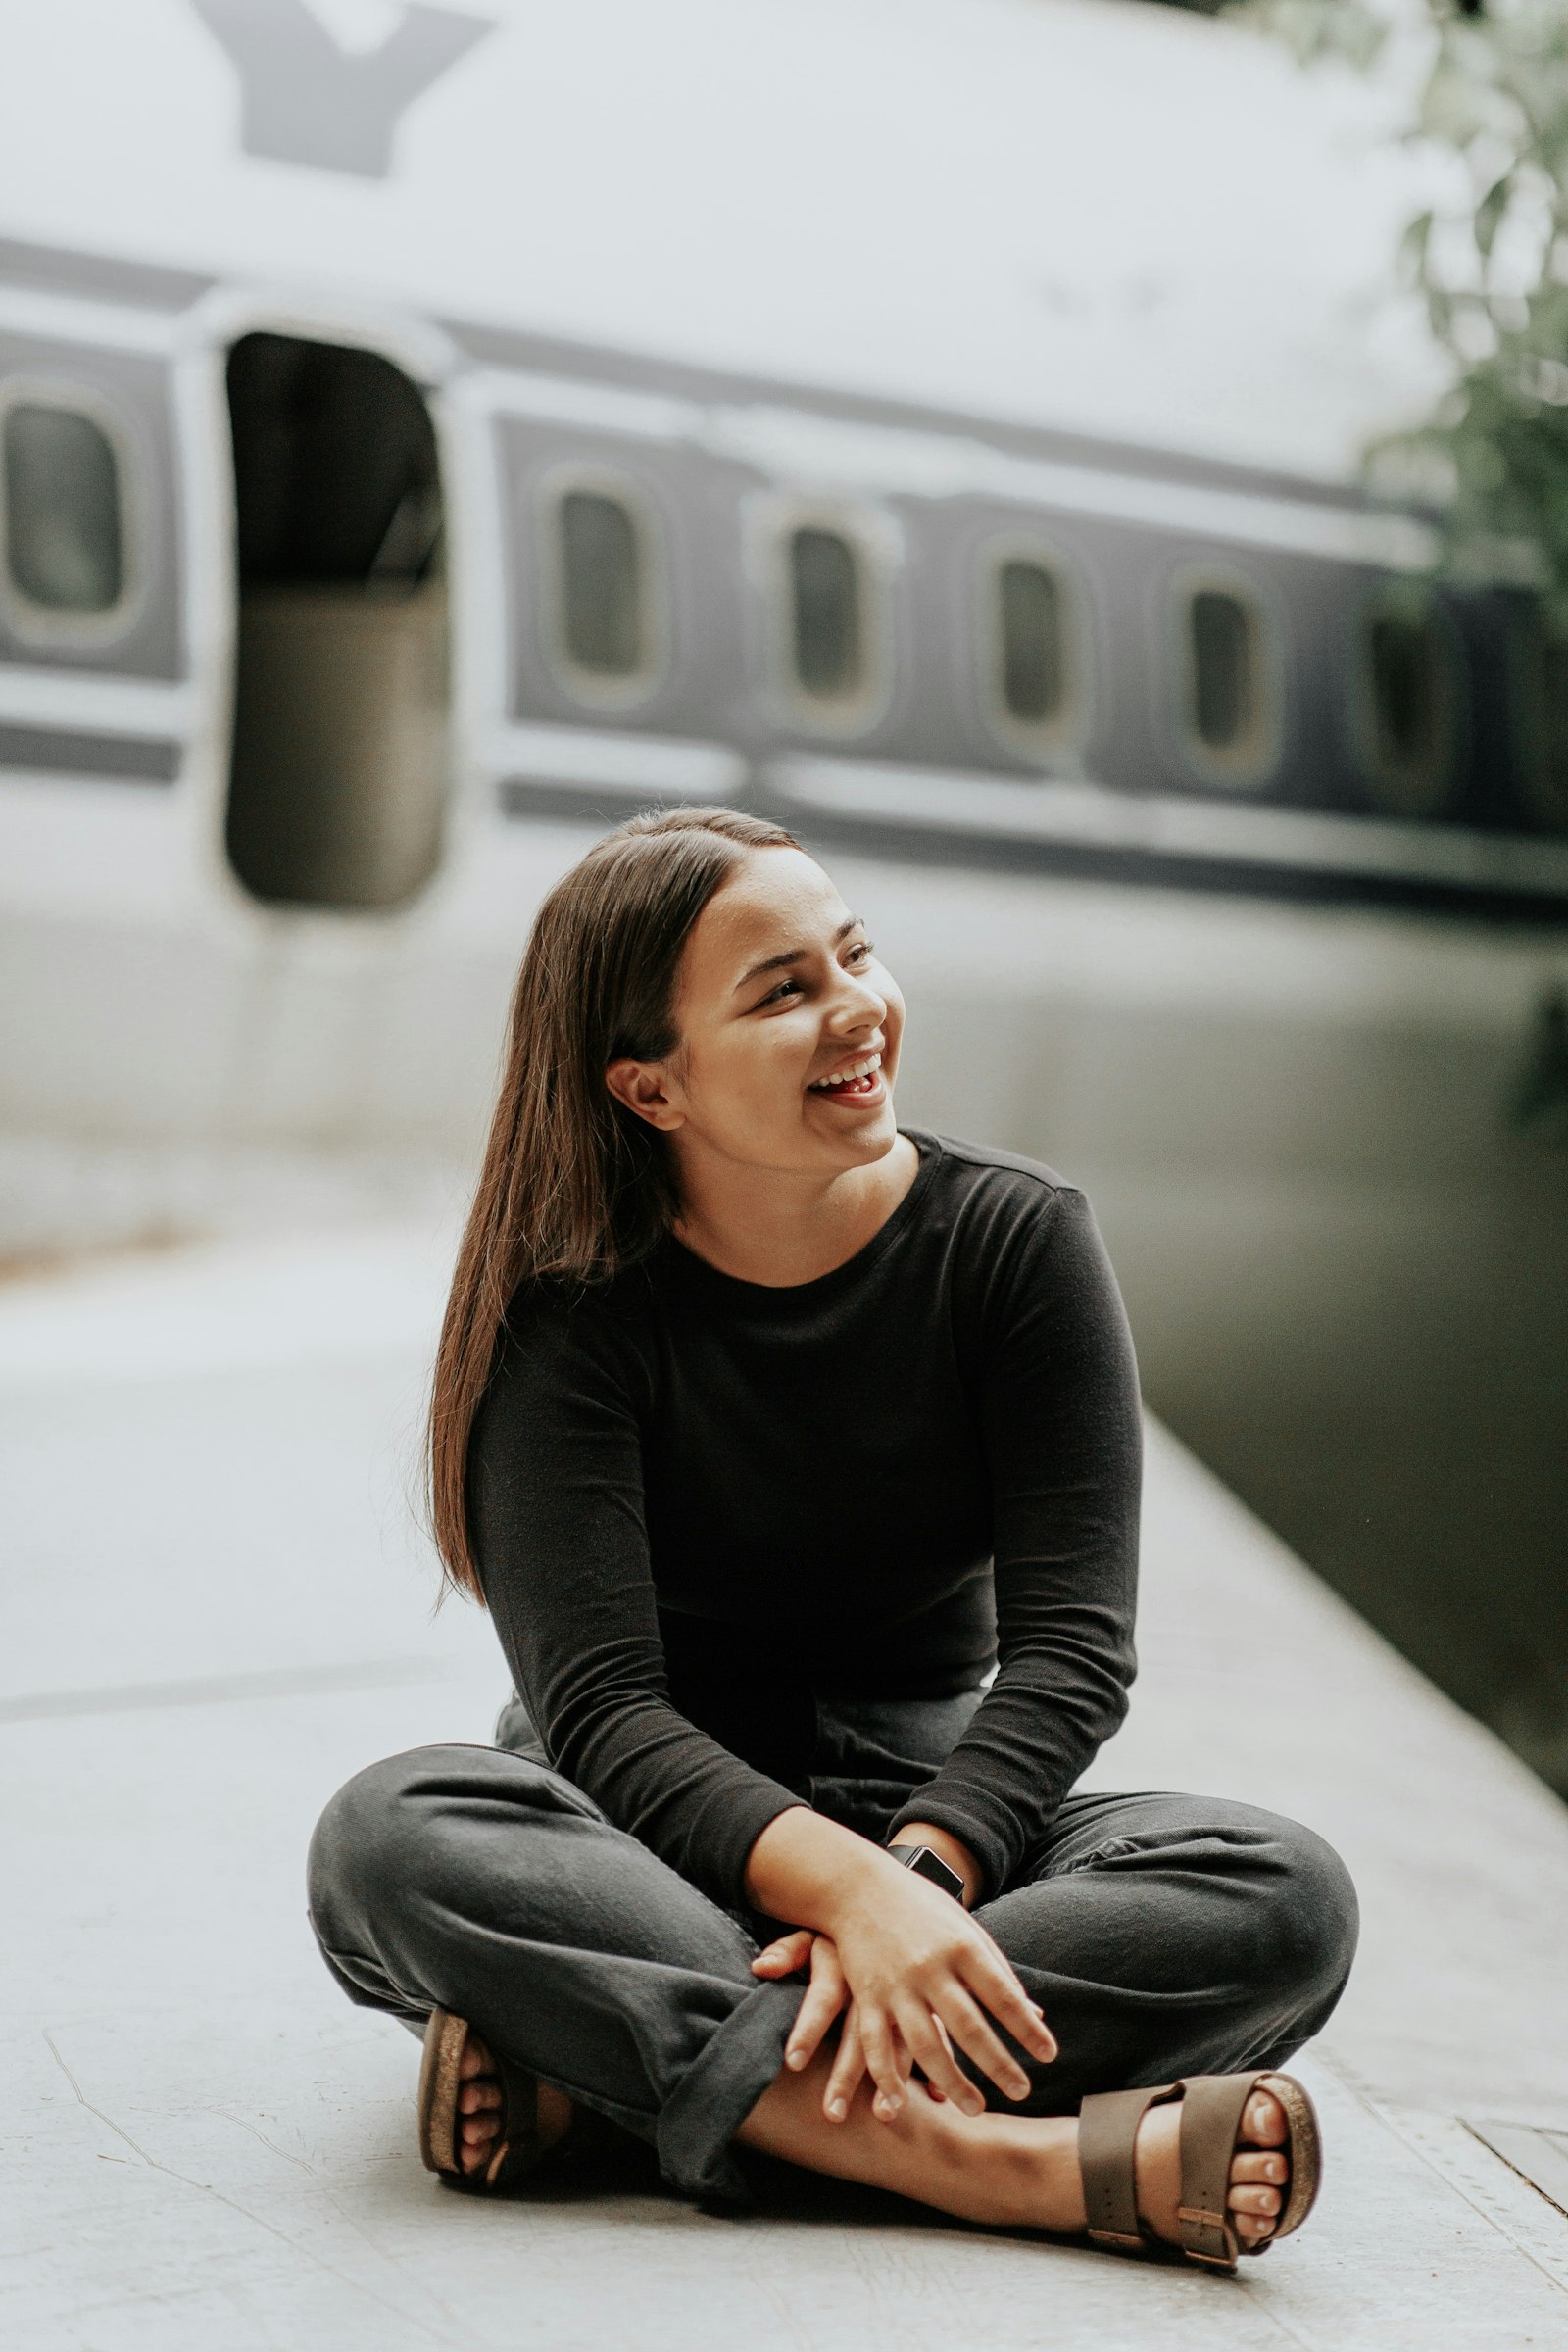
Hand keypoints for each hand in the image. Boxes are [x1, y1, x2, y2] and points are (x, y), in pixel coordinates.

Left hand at [751, 1927, 940, 2101]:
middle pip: (860, 2030)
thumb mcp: (817, 1930)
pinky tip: (937, 2097)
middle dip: (846, 2072)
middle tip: (832, 2115)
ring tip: (884, 2114)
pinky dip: (938, 2067)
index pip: (824, 1995)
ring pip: (901, 2037)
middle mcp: (876, 1979)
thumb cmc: (848, 1925)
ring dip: (893, 2078)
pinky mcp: (933, 2000)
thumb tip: (759, 1968)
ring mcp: (908, 1991)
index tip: (793, 2063)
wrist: (898, 1898)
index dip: (808, 2027)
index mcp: (845, 1960)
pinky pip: (939, 2034)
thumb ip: (788, 1951)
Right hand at [819, 1863, 1055, 2123]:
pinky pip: (877, 2044)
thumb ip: (996, 1970)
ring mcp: (895, 1984)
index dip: (1027, 2028)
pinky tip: (903, 2104)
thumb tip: (1035, 2014)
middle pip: (969, 2027)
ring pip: (926, 2044)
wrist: (855, 1885)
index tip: (1048, 2056)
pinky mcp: (866, 1996)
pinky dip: (888, 2077)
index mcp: (961, 1946)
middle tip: (1021, 2091)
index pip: (1002, 1995)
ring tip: (975, 2109)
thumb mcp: (964, 1927)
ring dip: (952, 2082)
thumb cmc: (921, 1907)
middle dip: (998, 2064)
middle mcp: (929, 1967)